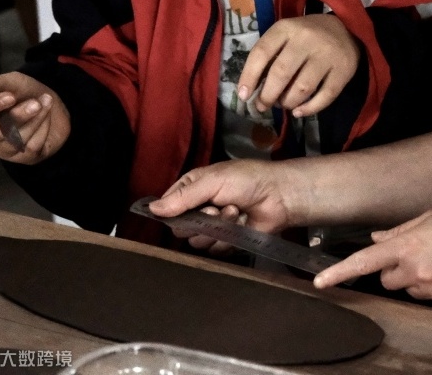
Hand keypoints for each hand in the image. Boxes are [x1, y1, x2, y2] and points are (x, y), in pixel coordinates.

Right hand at [0, 68, 69, 163]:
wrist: (53, 106)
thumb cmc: (25, 94)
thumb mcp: (11, 83)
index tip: (10, 96)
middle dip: (18, 116)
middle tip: (36, 103)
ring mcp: (3, 149)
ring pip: (15, 140)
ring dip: (36, 120)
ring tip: (46, 103)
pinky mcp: (22, 158)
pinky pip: (31, 147)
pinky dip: (43, 130)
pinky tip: (47, 120)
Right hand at [148, 159, 305, 245]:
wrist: (279, 196)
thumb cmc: (247, 180)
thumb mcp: (213, 181)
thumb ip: (184, 197)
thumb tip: (151, 210)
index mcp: (193, 188)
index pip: (168, 206)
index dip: (173, 211)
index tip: (186, 209)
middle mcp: (200, 208)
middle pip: (180, 229)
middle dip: (200, 220)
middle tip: (216, 208)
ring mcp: (214, 226)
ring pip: (197, 242)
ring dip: (217, 228)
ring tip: (235, 212)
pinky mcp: (227, 242)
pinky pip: (214, 251)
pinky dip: (227, 239)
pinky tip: (241, 225)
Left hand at [237, 14, 359, 116]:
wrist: (347, 28)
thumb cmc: (308, 36)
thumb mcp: (286, 35)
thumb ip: (270, 55)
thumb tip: (252, 89)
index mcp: (286, 28)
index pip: (262, 52)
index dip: (249, 76)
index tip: (244, 95)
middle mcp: (307, 39)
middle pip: (281, 73)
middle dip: (268, 95)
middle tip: (263, 106)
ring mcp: (327, 55)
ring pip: (302, 87)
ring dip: (288, 102)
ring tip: (283, 104)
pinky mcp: (344, 70)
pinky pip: (325, 96)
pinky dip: (309, 109)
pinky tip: (299, 111)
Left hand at [313, 202, 431, 308]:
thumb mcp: (431, 215)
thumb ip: (400, 231)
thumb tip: (378, 238)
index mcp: (408, 245)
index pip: (365, 261)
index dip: (339, 272)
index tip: (321, 282)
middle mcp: (417, 271)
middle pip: (388, 279)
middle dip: (395, 268)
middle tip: (417, 251)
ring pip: (410, 289)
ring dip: (417, 277)